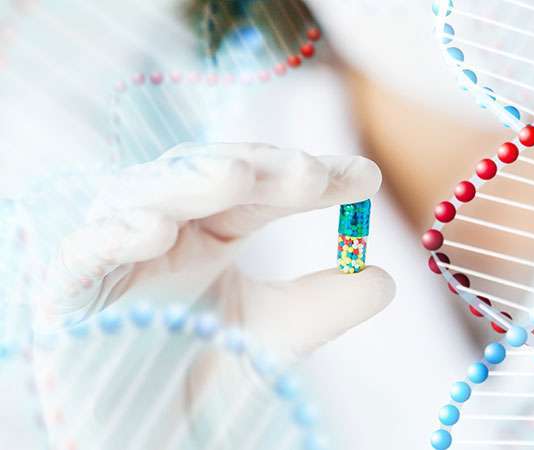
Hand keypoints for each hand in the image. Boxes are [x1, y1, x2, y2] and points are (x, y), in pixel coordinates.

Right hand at [32, 143, 395, 449]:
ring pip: (143, 196)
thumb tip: (384, 279)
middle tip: (311, 172)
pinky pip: (85, 254)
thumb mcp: (276, 337)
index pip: (263, 190)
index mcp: (213, 231)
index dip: (309, 178)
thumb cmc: (206, 372)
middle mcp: (168, 230)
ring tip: (237, 178)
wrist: (146, 432)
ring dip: (188, 182)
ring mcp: (118, 254)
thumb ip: (323, 306)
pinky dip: (114, 236)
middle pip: (207, 176)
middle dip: (258, 168)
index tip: (365, 177)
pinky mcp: (71, 291)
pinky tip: (154, 230)